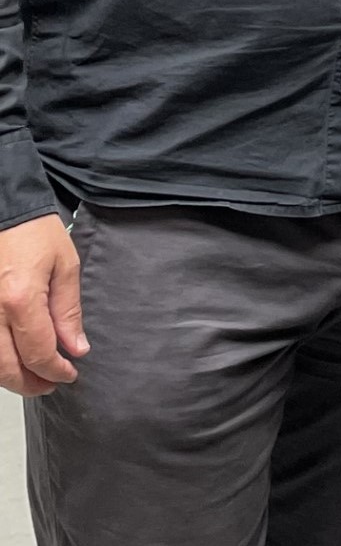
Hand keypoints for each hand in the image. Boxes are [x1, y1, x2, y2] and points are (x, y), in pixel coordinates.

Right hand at [0, 214, 87, 396]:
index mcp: (21, 300)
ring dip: (12, 378)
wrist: (5, 213)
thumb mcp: (65, 267)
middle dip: (32, 384)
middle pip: (8, 369)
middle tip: (52, 384)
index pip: (39, 353)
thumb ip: (68, 311)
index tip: (70, 374)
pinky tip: (14, 360)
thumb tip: (76, 348)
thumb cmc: (36, 234)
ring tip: (35, 377)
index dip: (56, 371)